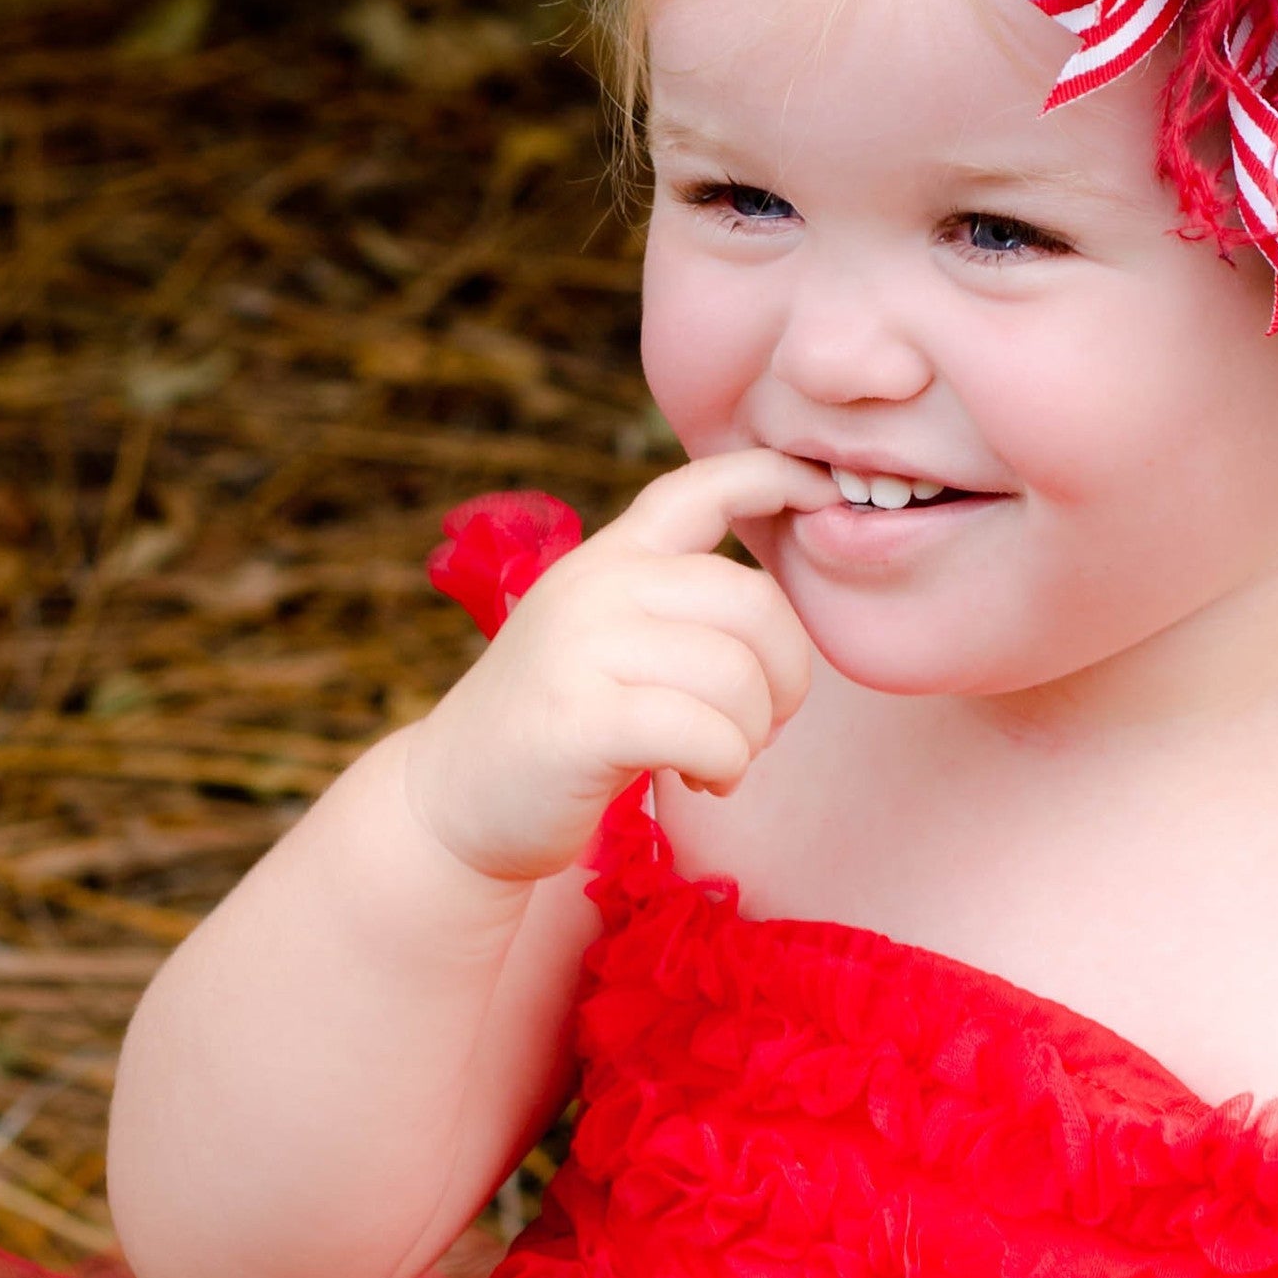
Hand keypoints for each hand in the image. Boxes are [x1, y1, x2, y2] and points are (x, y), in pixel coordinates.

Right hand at [402, 446, 829, 884]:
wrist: (454, 801)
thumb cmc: (558, 726)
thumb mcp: (608, 637)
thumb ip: (674, 604)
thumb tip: (781, 603)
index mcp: (611, 557)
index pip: (701, 486)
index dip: (775, 476)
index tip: (822, 490)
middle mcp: (596, 585)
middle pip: (753, 602)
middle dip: (787, 676)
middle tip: (765, 725)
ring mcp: (582, 647)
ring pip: (737, 675)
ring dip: (752, 735)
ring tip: (722, 761)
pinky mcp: (582, 720)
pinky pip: (707, 733)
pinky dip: (726, 766)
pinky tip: (702, 779)